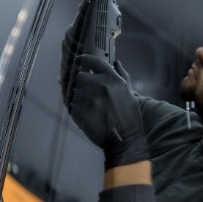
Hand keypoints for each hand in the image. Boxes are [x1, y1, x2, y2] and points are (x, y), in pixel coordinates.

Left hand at [69, 54, 147, 168]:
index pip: (93, 61)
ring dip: (80, 99)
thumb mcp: (130, 95)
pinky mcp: (81, 112)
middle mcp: (101, 86)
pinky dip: (78, 111)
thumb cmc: (129, 119)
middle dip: (82, 84)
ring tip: (92, 110)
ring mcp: (90, 99)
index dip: (83, 59)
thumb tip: (117, 63)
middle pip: (80, 77)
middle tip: (90, 95)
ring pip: (75, 92)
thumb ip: (122, 77)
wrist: (125, 141)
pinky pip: (73, 106)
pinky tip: (88, 117)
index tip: (79, 60)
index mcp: (113, 80)